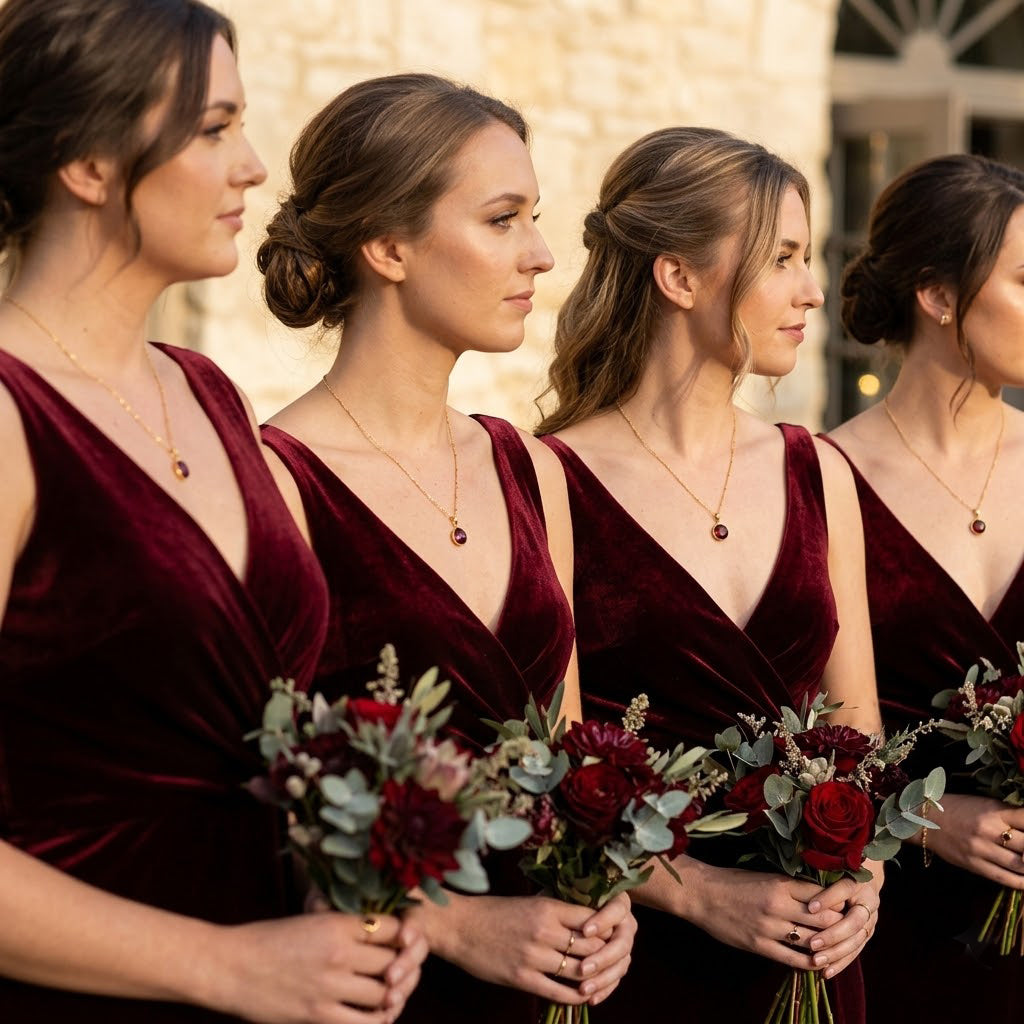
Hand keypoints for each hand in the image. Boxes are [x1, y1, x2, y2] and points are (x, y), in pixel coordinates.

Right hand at [210, 911, 424, 1023]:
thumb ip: (343, 926)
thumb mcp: (310, 919)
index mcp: (337, 924)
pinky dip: (376, 1021)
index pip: (392, 927)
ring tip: (388, 994)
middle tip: (399, 969)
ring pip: (384, 994)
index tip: (399, 940)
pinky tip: (376, 1016)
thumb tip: (376, 931)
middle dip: (400, 966)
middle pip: (393, 961)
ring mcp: (330, 987)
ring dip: (390, 995)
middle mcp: (339, 954)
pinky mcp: (318, 1016)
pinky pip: (364, 1023)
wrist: (230, 967)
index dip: (401, 934)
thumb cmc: (267, 939)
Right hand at [410, 891, 634, 1004]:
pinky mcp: (521, 977)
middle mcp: (544, 931)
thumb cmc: (493, 913)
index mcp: (547, 908)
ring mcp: (533, 956)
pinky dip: (574, 996)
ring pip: (578, 970)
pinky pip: (557, 992)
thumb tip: (584, 923)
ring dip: (593, 978)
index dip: (607, 930)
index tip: (614, 935)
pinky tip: (583, 997)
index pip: (592, 919)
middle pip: (591, 946)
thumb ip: (555, 914)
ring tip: (601, 980)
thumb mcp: (528, 904)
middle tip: (614, 961)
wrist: (459, 926)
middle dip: (606, 955)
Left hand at [577, 893, 636, 1005]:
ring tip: (583, 989)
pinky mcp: (621, 964)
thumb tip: (559, 901)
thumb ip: (572, 898)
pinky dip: (604, 990)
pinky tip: (590, 999)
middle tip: (582, 968)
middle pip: (622, 943)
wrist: (582, 910)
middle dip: (602, 957)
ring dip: (602, 978)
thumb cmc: (571, 898)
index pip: (617, 910)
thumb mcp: (571, 894)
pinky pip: (617, 979)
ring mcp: (626, 946)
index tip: (585, 931)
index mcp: (619, 902)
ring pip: (621, 965)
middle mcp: (627, 925)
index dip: (603, 921)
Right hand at [686, 863, 844, 969]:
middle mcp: (778, 905)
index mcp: (780, 883)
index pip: (822, 894)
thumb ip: (790, 886)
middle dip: (839, 924)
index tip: (848, 905)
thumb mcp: (764, 875)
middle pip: (823, 918)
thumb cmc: (733, 882)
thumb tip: (820, 894)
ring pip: (811, 940)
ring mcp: (769, 927)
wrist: (702, 894)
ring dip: (827, 946)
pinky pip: (793, 959)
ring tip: (837, 946)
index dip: (839, 901)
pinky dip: (810, 963)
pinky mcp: (760, 945)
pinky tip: (819, 964)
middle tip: (849, 927)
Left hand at [804, 867, 882, 978]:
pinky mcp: (867, 935)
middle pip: (853, 922)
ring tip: (816, 961)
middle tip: (812, 943)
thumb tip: (796, 870)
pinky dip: (840, 963)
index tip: (810, 907)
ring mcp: (870, 921)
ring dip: (836, 953)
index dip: (828, 898)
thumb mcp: (828, 868)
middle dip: (832, 934)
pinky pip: (855, 952)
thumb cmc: (837, 871)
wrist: (862, 878)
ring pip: (855, 941)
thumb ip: (817, 875)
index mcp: (858, 882)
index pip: (843, 890)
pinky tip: (826, 972)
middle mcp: (868, 902)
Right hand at [922, 793, 1023, 887]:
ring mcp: (980, 849)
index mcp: (993, 811)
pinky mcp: (973, 865)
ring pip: (1020, 864)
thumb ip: (1009, 815)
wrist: (925, 819)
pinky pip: (1004, 878)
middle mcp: (988, 830)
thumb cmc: (959, 808)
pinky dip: (1021, 883)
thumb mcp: (985, 804)